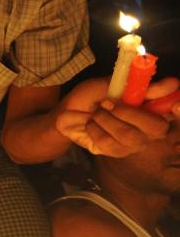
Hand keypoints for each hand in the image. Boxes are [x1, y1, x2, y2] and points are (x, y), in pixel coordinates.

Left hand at [56, 77, 175, 156]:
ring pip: (129, 136)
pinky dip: (95, 129)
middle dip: (128, 113)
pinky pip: (109, 143)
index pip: (176, 112)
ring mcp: (134, 143)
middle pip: (155, 128)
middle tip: (108, 103)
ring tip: (97, 112)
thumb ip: (141, 87)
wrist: (66, 112)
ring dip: (106, 119)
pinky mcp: (117, 152)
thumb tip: (174, 83)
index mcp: (152, 108)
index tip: (176, 105)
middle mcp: (149, 128)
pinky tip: (92, 124)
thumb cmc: (92, 96)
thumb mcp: (113, 84)